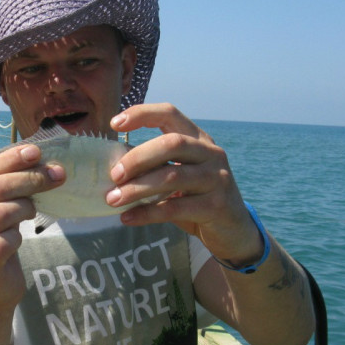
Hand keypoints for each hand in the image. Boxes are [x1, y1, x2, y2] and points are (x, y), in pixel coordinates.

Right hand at [0, 144, 64, 314]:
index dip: (9, 159)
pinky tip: (21, 236)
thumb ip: (1, 192)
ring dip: (24, 206)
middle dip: (27, 178)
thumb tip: (35, 159)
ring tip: (34, 210)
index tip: (36, 151)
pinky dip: (18, 235)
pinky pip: (3, 242)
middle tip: (54, 174)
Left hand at [107, 103, 262, 263]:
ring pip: (172, 177)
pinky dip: (147, 213)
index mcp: (198, 139)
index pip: (170, 114)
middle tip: (113, 175)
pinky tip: (128, 218)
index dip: (142, 114)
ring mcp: (217, 178)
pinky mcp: (216, 206)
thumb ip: (155, 166)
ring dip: (137, 188)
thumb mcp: (179, 175)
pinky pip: (175, 208)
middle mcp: (211, 153)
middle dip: (137, 158)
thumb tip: (111, 167)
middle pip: (171, 144)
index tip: (114, 124)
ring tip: (113, 200)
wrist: (233, 230)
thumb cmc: (196, 198)